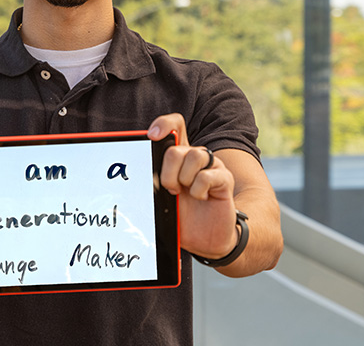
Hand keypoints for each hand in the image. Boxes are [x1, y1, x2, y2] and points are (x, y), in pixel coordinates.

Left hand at [148, 113, 238, 260]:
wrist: (206, 240)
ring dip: (184, 179)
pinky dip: (199, 190)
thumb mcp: (163, 199)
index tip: (152, 135)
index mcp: (179, 158)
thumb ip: (155, 182)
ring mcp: (212, 167)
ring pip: (195, 155)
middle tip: (171, 190)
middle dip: (168, 172)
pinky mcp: (224, 179)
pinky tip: (202, 198)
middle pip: (177, 148)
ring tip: (186, 194)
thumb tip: (139, 174)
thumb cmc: (184, 218)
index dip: (164, 124)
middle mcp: (196, 158)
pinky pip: (208, 175)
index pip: (175, 126)